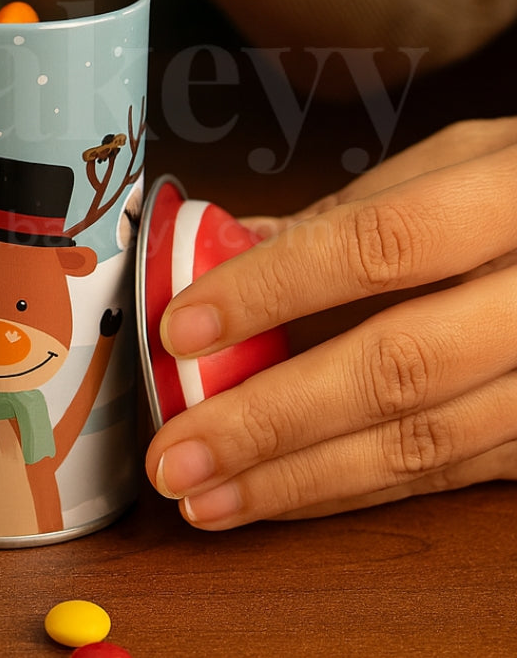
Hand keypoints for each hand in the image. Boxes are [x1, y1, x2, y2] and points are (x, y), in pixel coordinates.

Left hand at [146, 117, 516, 528]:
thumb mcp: (461, 161)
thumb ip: (350, 209)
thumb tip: (229, 243)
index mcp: (512, 199)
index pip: (378, 245)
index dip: (273, 289)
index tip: (182, 327)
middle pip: (395, 368)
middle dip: (268, 421)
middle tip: (175, 453)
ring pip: (422, 443)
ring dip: (299, 479)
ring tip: (205, 497)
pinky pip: (446, 473)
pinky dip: (353, 488)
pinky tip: (281, 495)